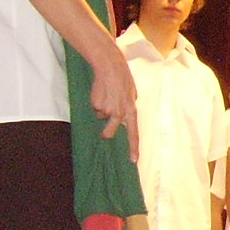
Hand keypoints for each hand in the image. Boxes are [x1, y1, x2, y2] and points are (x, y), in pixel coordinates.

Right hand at [90, 44, 137, 160]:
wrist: (110, 68)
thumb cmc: (123, 81)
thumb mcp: (131, 96)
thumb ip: (128, 109)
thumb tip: (123, 120)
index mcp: (131, 112)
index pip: (134, 134)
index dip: (133, 148)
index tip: (133, 161)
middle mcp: (120, 113)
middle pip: (109, 133)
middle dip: (105, 133)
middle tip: (104, 130)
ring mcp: (107, 109)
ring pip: (100, 117)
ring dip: (101, 111)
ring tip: (106, 97)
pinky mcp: (96, 104)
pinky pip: (95, 108)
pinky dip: (96, 102)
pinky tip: (101, 92)